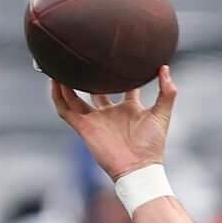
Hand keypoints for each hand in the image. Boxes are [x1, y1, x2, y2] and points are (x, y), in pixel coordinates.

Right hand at [49, 65, 177, 180]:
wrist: (138, 168)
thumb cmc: (152, 145)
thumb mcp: (162, 114)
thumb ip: (167, 92)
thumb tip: (164, 67)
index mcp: (129, 109)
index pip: (123, 86)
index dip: (121, 72)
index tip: (116, 55)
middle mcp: (110, 113)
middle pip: (95, 89)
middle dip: (89, 75)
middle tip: (83, 55)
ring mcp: (95, 119)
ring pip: (75, 97)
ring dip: (67, 82)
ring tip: (61, 62)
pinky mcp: (83, 127)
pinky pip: (65, 109)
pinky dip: (58, 95)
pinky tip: (54, 79)